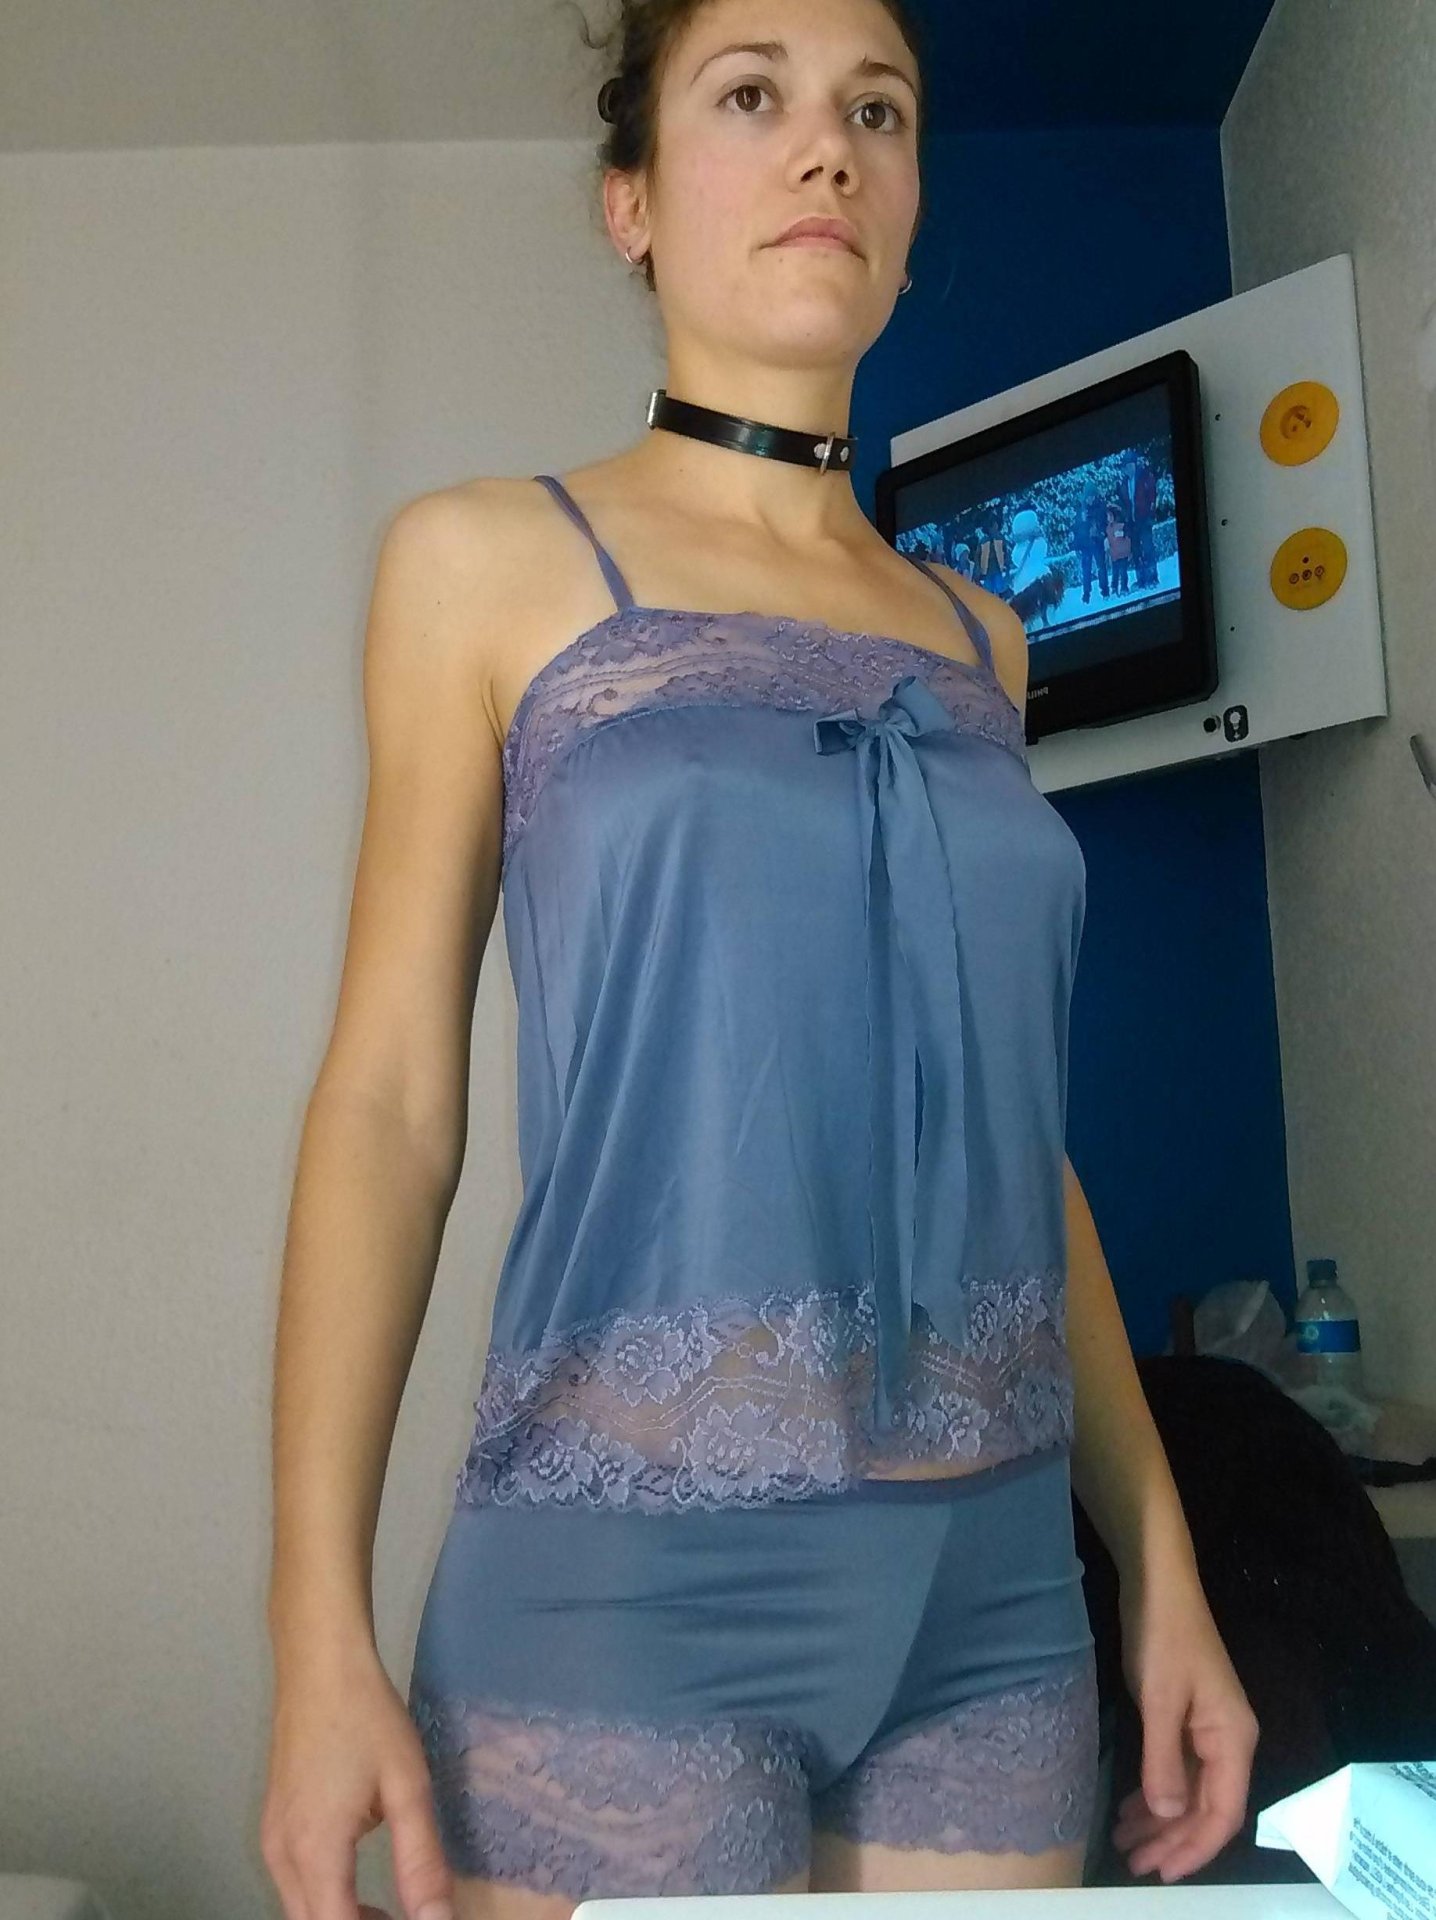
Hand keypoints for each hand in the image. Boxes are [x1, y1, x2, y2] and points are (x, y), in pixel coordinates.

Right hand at [260, 1637, 453, 1919]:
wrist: (319, 1662)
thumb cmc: (366, 1717)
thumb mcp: (407, 1786)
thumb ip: (420, 1861)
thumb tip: (437, 1919)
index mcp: (315, 1852)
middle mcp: (281, 1855)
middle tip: (403, 1916)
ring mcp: (271, 1839)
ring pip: (299, 1908)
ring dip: (338, 1918)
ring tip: (387, 1911)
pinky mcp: (272, 1823)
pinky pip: (293, 1883)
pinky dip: (322, 1897)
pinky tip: (356, 1882)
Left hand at [1111, 1565, 1259, 1883]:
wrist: (1158, 1584)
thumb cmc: (1163, 1636)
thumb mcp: (1160, 1699)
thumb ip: (1164, 1760)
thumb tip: (1169, 1817)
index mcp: (1233, 1740)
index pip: (1223, 1812)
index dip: (1196, 1848)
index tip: (1163, 1873)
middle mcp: (1228, 1742)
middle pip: (1207, 1809)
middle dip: (1173, 1842)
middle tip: (1134, 1865)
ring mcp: (1207, 1732)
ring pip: (1189, 1793)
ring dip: (1160, 1822)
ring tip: (1125, 1845)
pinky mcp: (1186, 1721)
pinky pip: (1176, 1771)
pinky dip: (1155, 1794)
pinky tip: (1131, 1810)